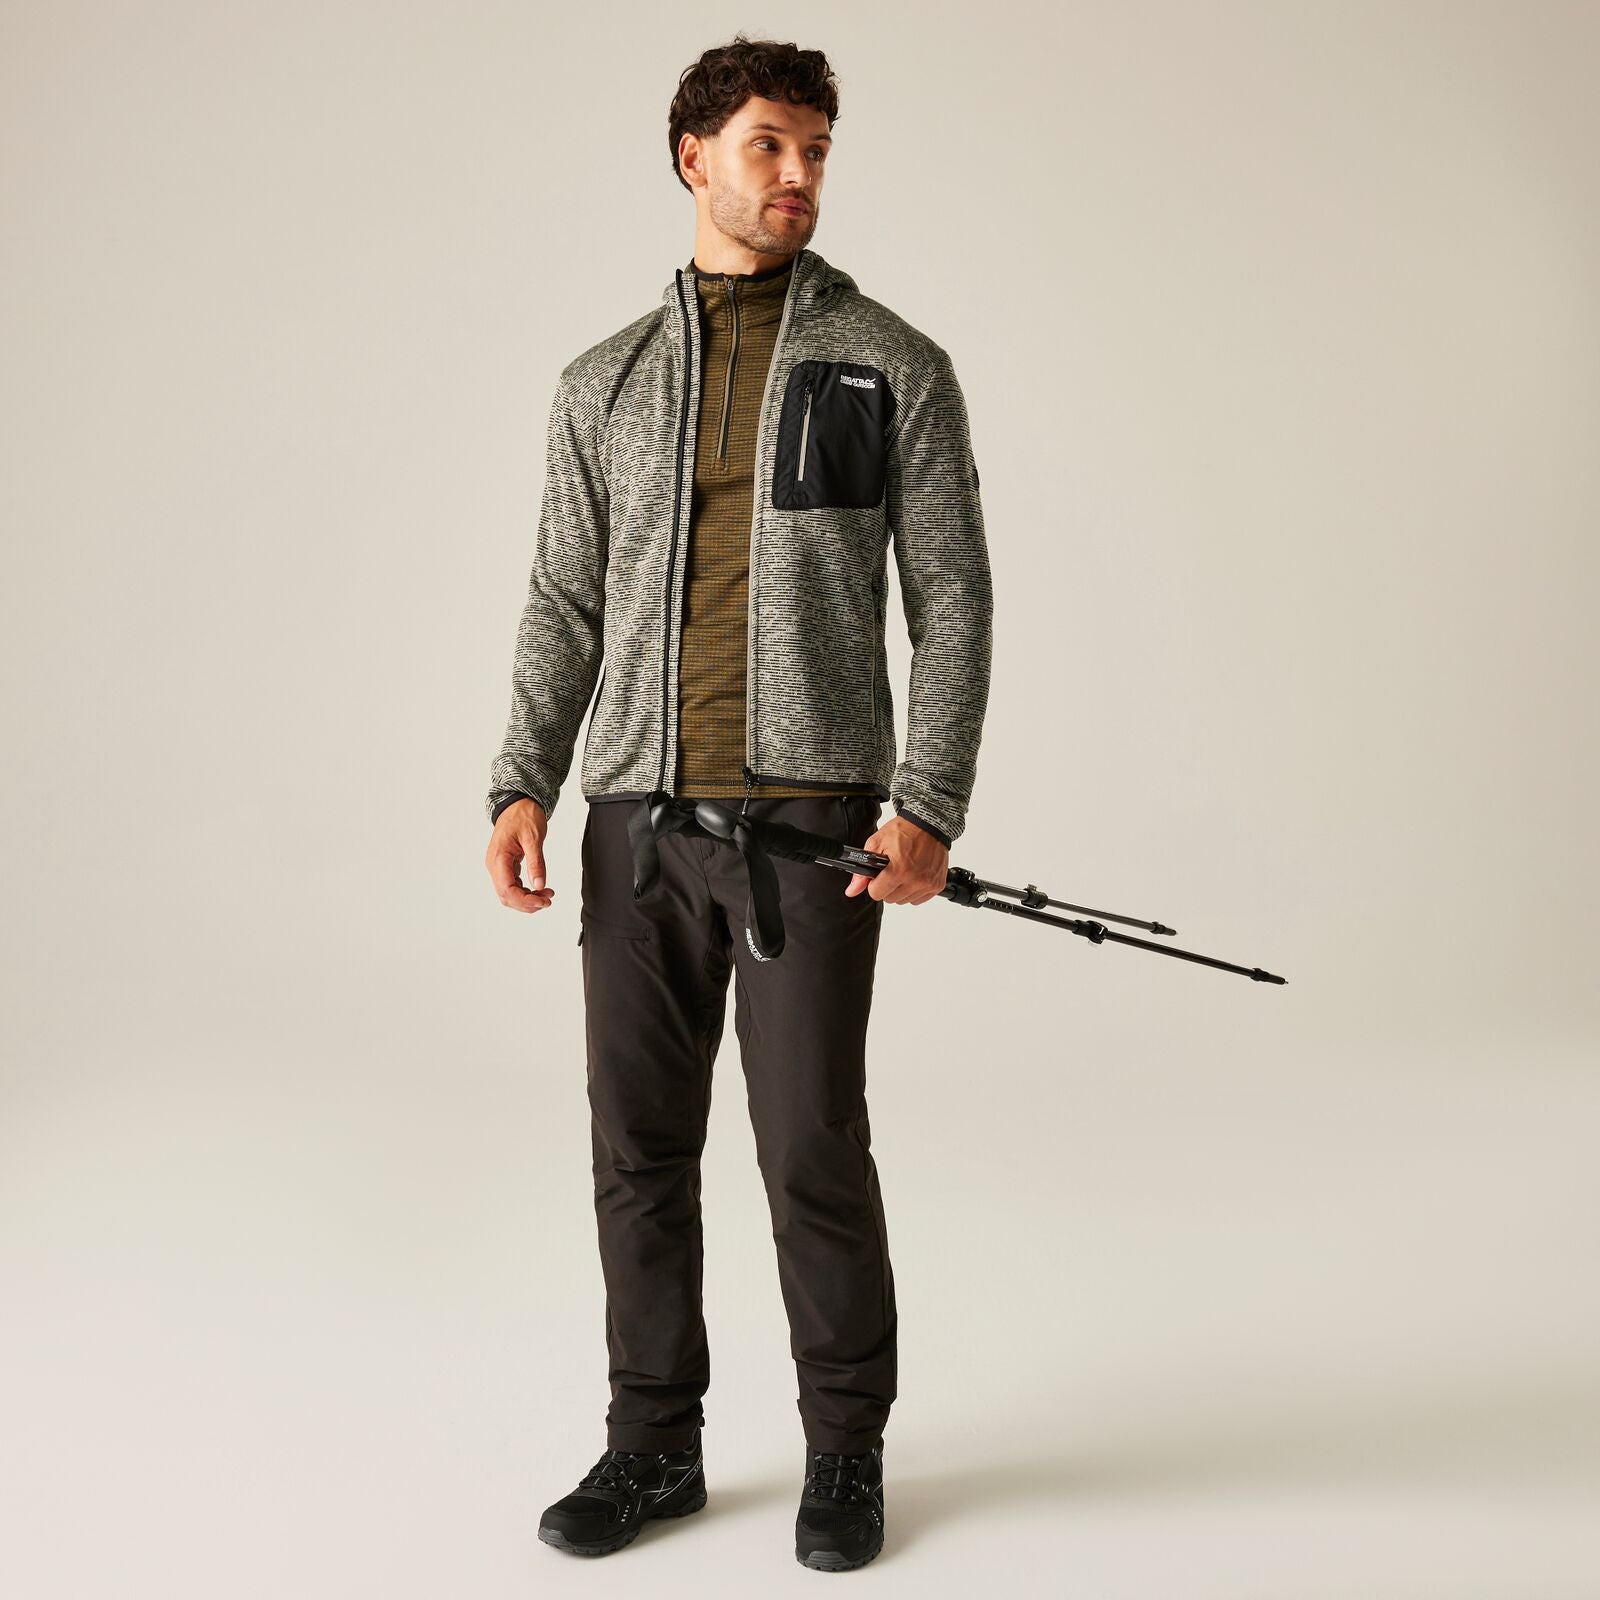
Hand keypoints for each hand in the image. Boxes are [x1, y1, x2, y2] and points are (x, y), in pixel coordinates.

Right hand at [486, 798, 553, 912]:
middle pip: (506, 896)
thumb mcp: (534, 838)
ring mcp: (498, 866)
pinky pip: (512, 885)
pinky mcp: (505, 865)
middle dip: (527, 903)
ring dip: (527, 899)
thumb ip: (536, 862)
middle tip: (547, 901)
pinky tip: (539, 889)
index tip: (543, 902)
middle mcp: (494, 865)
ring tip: (546, 895)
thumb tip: (539, 885)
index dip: (525, 901)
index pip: (507, 890)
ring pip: (509, 893)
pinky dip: (525, 891)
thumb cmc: (523, 815)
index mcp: (498, 858)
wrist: (518, 803)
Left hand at [844, 815, 947, 905]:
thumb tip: (852, 890)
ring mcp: (928, 883)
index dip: (873, 884)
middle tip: (891, 870)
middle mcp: (915, 879)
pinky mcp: (937, 885)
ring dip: (901, 889)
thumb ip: (862, 872)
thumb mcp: (876, 844)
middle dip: (887, 887)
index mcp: (899, 869)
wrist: (929, 824)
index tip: (878, 876)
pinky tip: (914, 875)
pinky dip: (914, 890)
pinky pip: (919, 899)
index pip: (876, 894)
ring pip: (904, 900)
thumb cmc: (904, 831)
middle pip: (890, 899)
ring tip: (904, 871)